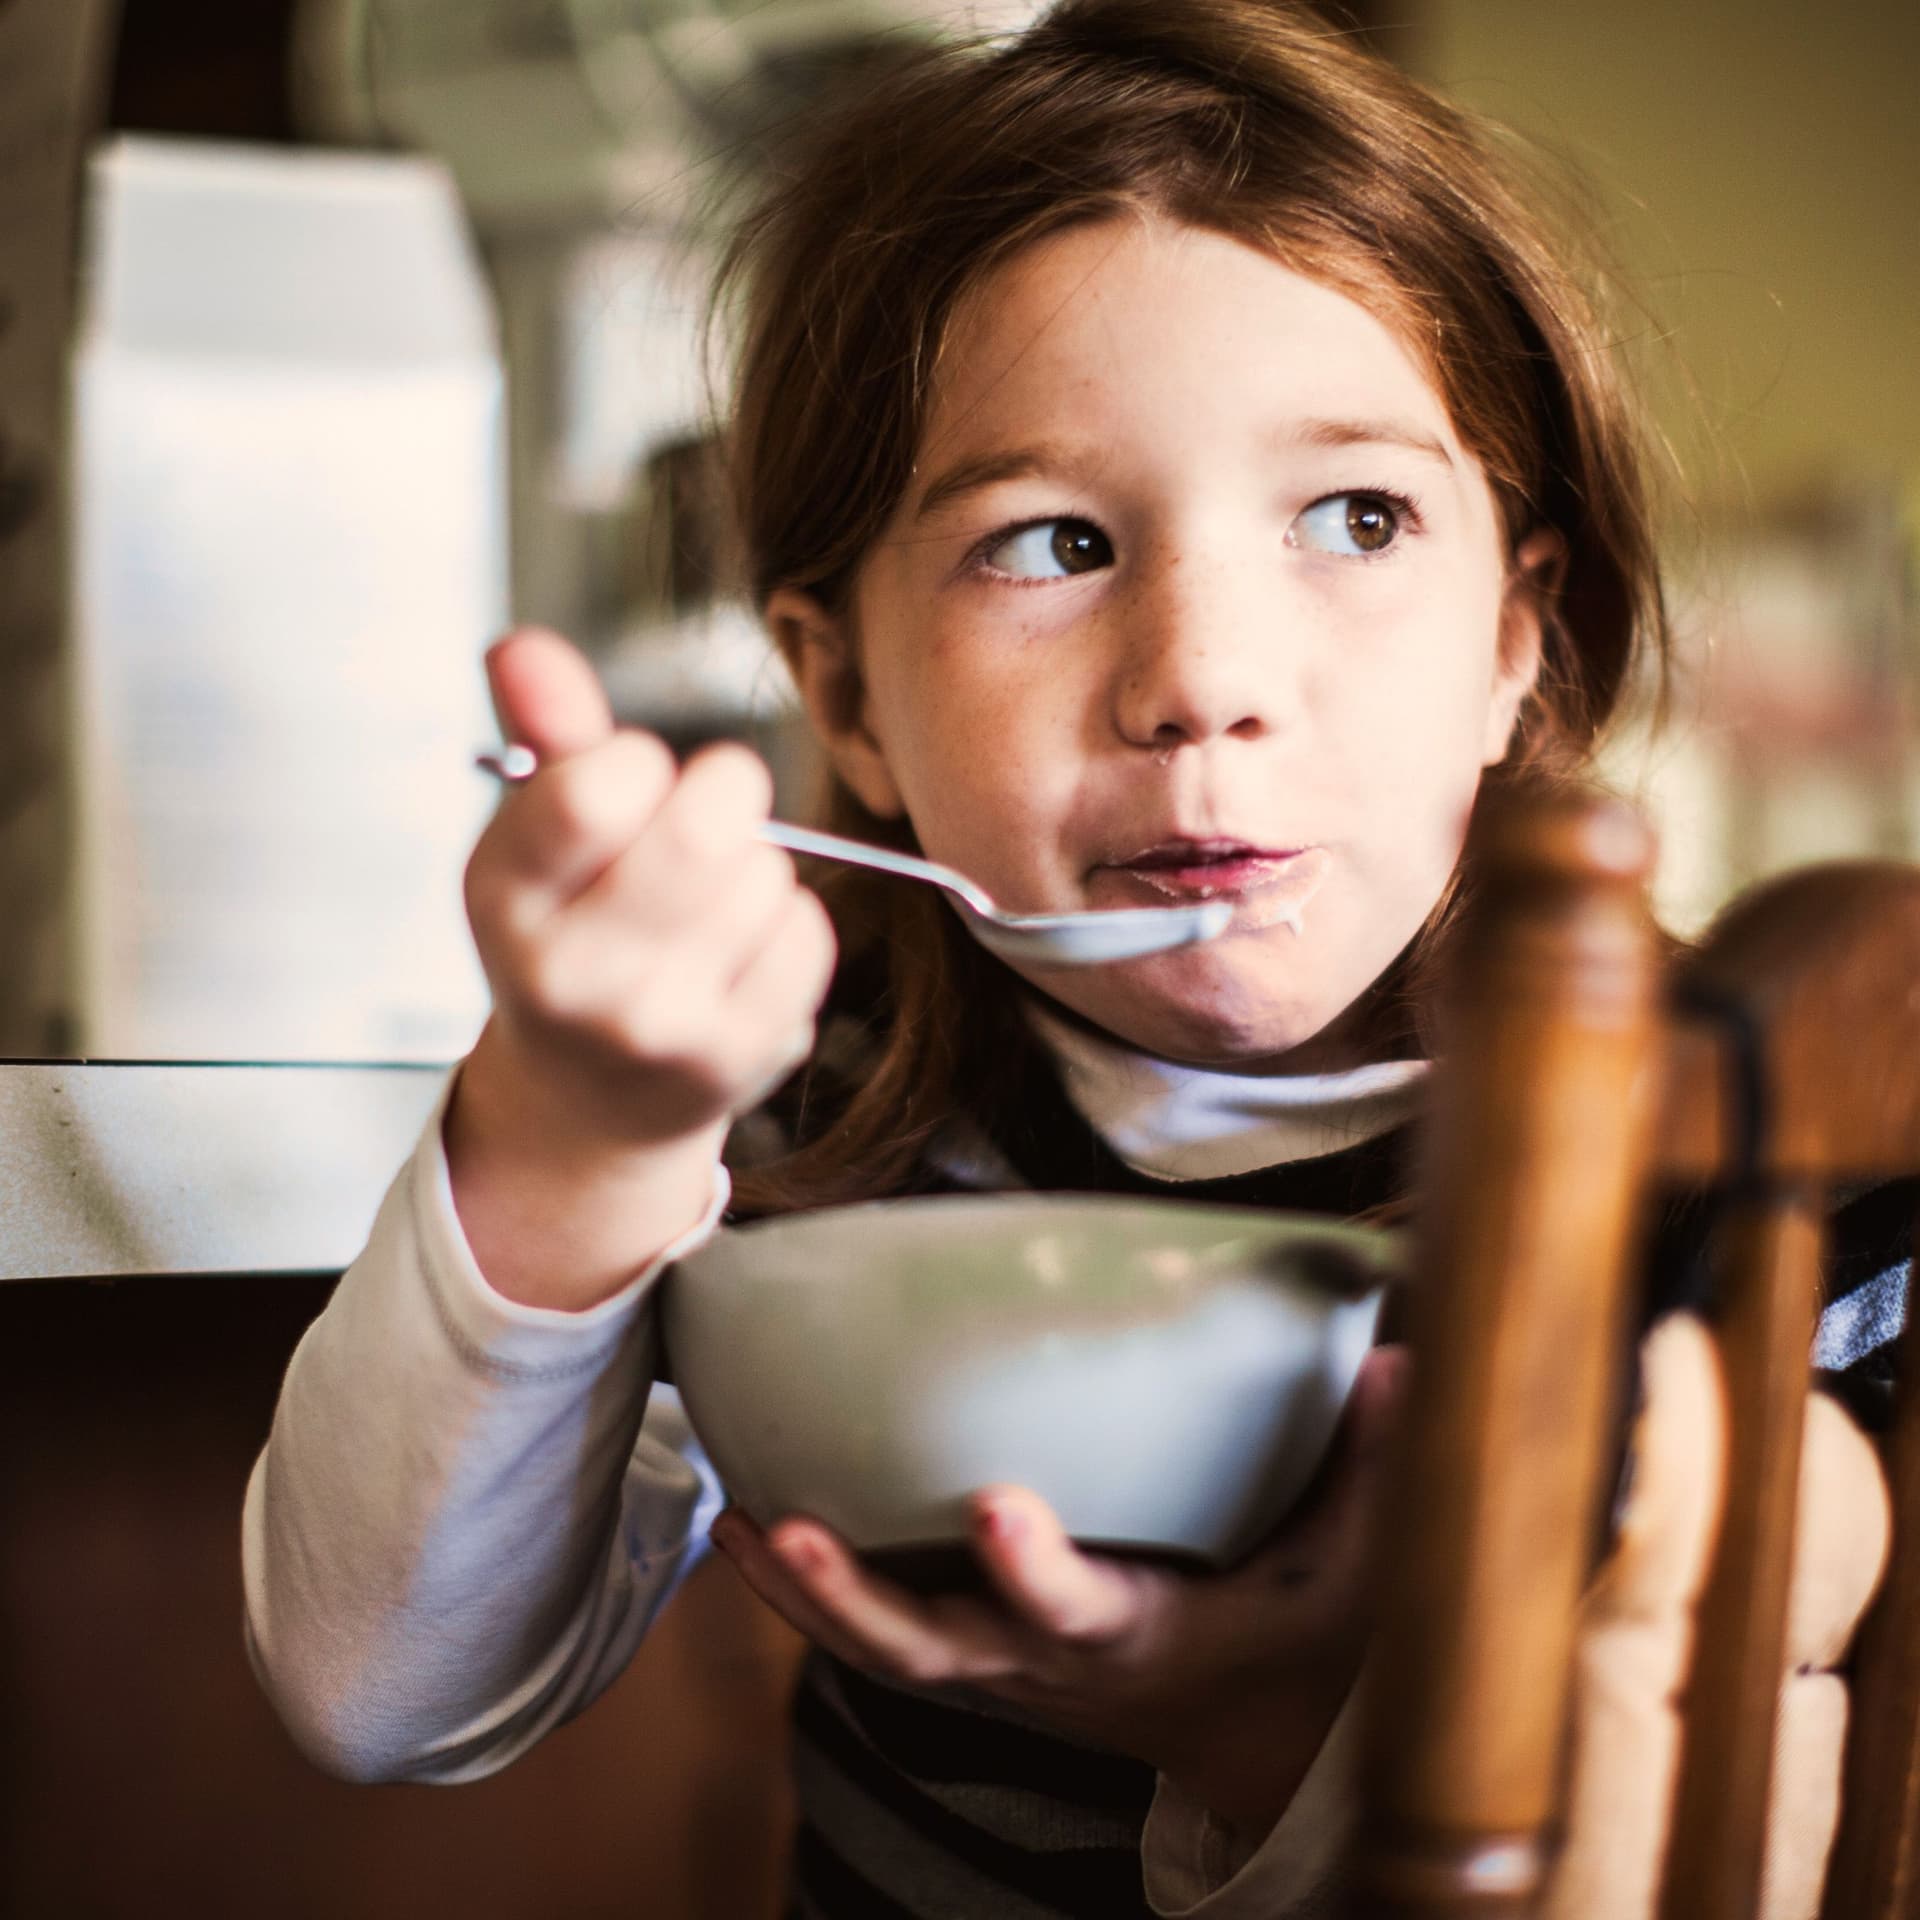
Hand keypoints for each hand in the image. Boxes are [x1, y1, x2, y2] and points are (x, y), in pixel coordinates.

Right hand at [447, 629, 835, 1306]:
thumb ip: (546, 734)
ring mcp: (655, 1027)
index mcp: (504, 896)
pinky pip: (807, 932)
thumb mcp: (538, 838)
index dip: (638, 762)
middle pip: (704, 828)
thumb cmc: (575, 935)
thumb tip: (522, 646)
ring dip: (752, 868)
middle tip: (699, 824)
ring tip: (704, 909)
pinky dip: (788, 924)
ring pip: (765, 873)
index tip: (628, 785)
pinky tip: (740, 953)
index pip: (595, 787)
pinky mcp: (732, 1059)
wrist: (592, 1101)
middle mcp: (570, 974)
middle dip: (721, 797)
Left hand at [711, 1345, 1407, 1842]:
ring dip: (797, 1599)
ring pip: (878, 1651)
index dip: (1035, 1573)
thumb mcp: (1359, 1575)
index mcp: (1141, 1635)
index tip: (995, 1506)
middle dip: (854, 1600)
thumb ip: (1377, 1469)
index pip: (1079, 1615)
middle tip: (784, 1531)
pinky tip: (743, 1531)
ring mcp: (997, 1670)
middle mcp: (1047, 1663)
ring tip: (737, 1524)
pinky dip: (801, 1597)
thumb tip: (1406, 1359)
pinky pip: (873, 1634)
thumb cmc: (1296, 1639)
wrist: (1249, 1742)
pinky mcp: (973, 1655)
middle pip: (929, 1652)